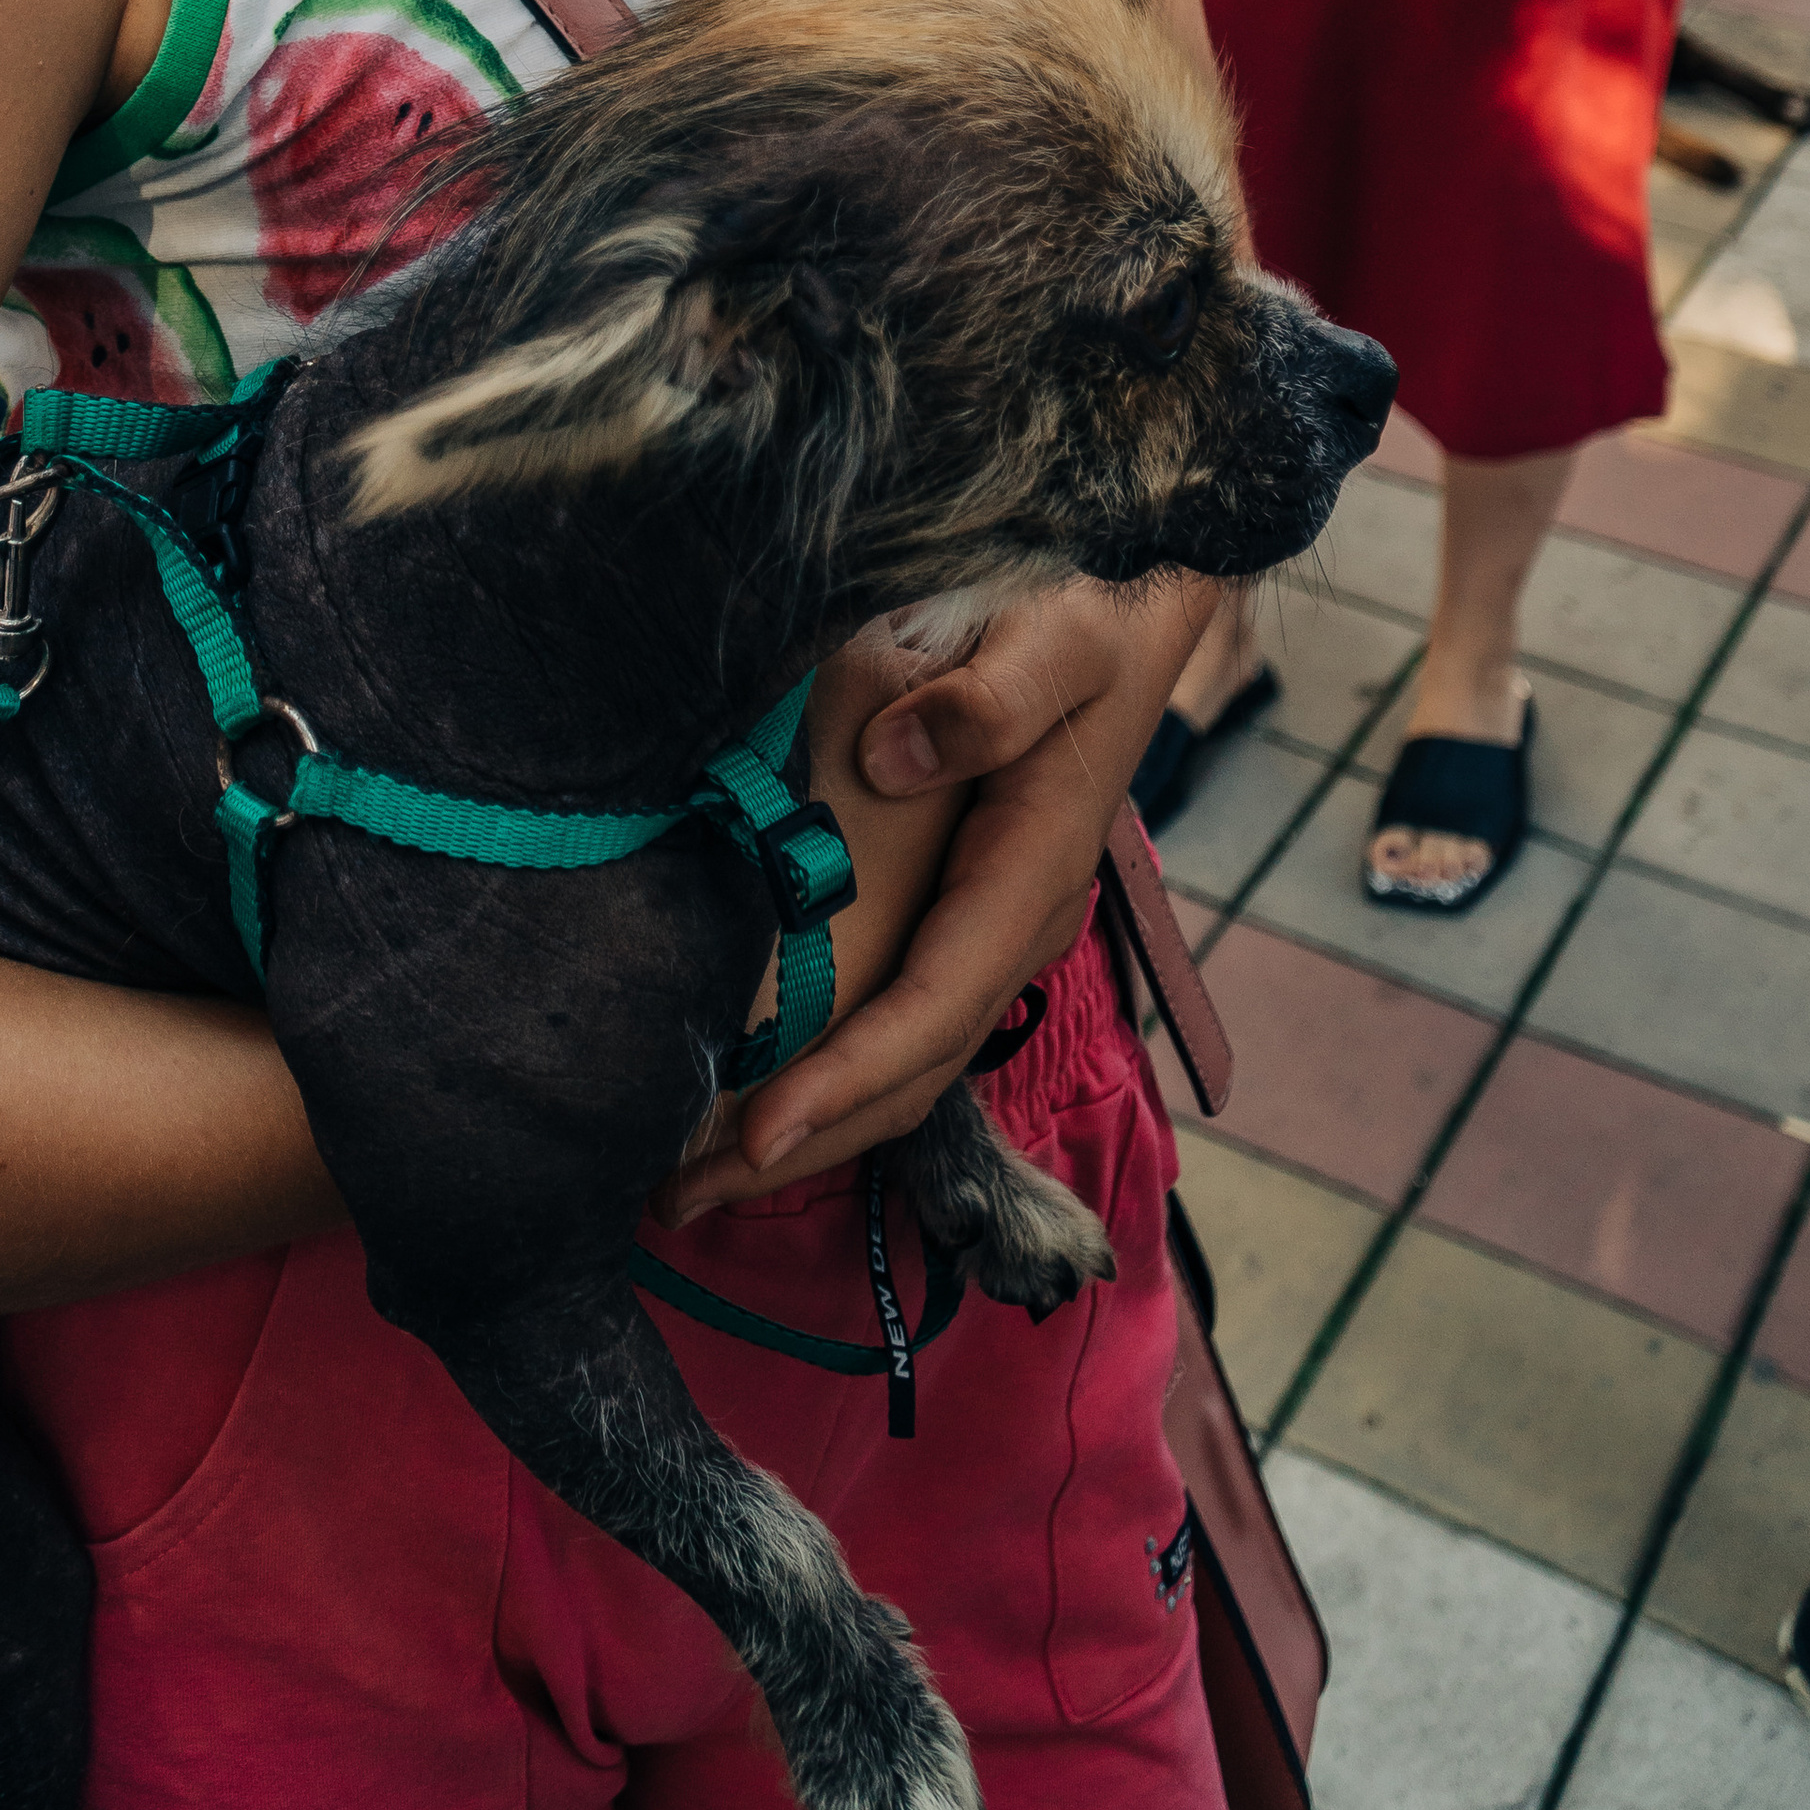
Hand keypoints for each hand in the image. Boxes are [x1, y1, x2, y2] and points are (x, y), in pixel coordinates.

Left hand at [653, 580, 1159, 1221]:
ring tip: (693, 1180)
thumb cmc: (1087, 613)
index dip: (847, 1076)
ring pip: (906, 1065)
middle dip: (803, 1142)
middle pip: (912, 1071)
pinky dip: (832, 1081)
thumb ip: (989, 698)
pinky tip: (754, 1096)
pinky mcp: (965, 917)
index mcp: (1032, 872)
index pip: (934, 1002)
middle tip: (678, 1195)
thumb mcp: (1055, 637)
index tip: (758, 1133)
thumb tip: (893, 759)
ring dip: (809, 1130)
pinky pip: (901, 1024)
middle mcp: (1016, 925)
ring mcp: (992, 931)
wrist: (1131, 616)